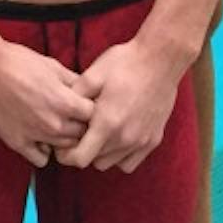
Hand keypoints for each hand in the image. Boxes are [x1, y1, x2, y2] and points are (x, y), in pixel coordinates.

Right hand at [0, 35, 94, 167]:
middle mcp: (54, 124)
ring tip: (51, 123)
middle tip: (68, 114)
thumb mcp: (51, 65)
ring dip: (62, 139)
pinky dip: (42, 151)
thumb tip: (87, 90)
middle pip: (82, 135)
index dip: (89, 109)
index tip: (81, 104)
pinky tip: (38, 137)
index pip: (93, 117)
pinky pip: (41, 160)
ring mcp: (36, 136)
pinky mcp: (18, 143)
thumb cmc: (17, 61)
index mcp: (65, 102)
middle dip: (78, 125)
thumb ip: (73, 81)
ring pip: (64, 149)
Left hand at [57, 38, 177, 173]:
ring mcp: (141, 141)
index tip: (63, 144)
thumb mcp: (92, 75)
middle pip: (94, 162)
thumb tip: (61, 112)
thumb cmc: (124, 63)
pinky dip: (121, 155)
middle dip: (84, 150)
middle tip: (81, 131)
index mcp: (107, 123)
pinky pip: (130, 162)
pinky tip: (117, 136)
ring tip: (100, 131)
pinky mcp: (154, 139)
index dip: (66, 154)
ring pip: (112, 163)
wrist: (161, 59)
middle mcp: (125, 138)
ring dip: (102, 153)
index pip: (80, 159)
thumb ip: (74, 97)